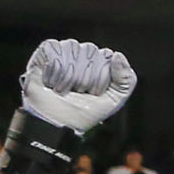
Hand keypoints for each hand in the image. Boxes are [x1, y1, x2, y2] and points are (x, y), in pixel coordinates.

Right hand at [20, 39, 137, 135]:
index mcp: (101, 63)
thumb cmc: (82, 114)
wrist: (55, 125)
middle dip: (84, 79)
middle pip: (90, 51)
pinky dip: (53, 70)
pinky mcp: (46, 50)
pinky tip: (51, 82)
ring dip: (67, 77)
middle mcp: (84, 53)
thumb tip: (118, 55)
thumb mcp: (113, 102)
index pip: (107, 56)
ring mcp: (65, 50)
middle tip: (77, 93)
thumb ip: (126, 81)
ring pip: (72, 48)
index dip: (100, 79)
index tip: (94, 94)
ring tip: (62, 90)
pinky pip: (54, 48)